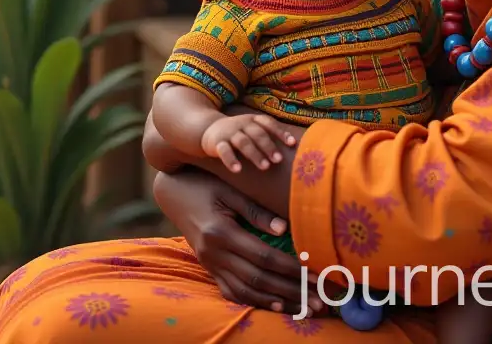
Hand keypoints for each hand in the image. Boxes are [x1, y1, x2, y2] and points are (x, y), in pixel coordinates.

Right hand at [152, 167, 321, 313]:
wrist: (172, 192)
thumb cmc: (205, 183)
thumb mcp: (230, 189)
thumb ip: (255, 210)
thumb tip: (284, 228)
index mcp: (221, 233)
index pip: (264, 257)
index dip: (291, 269)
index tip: (316, 275)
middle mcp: (214, 254)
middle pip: (259, 280)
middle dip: (291, 292)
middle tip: (319, 301)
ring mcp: (210, 264)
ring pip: (246, 291)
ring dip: (278, 302)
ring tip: (305, 309)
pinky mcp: (209, 268)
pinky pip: (232, 291)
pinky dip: (255, 301)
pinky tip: (275, 305)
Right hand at [201, 113, 297, 172]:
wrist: (208, 129)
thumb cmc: (238, 132)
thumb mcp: (252, 129)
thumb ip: (267, 135)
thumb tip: (292, 146)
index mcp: (253, 120)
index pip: (269, 123)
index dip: (280, 132)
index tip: (292, 143)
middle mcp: (242, 124)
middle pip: (258, 134)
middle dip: (269, 146)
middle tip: (279, 160)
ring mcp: (229, 133)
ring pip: (243, 142)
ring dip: (255, 154)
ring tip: (265, 167)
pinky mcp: (217, 143)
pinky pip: (224, 151)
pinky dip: (231, 160)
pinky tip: (237, 170)